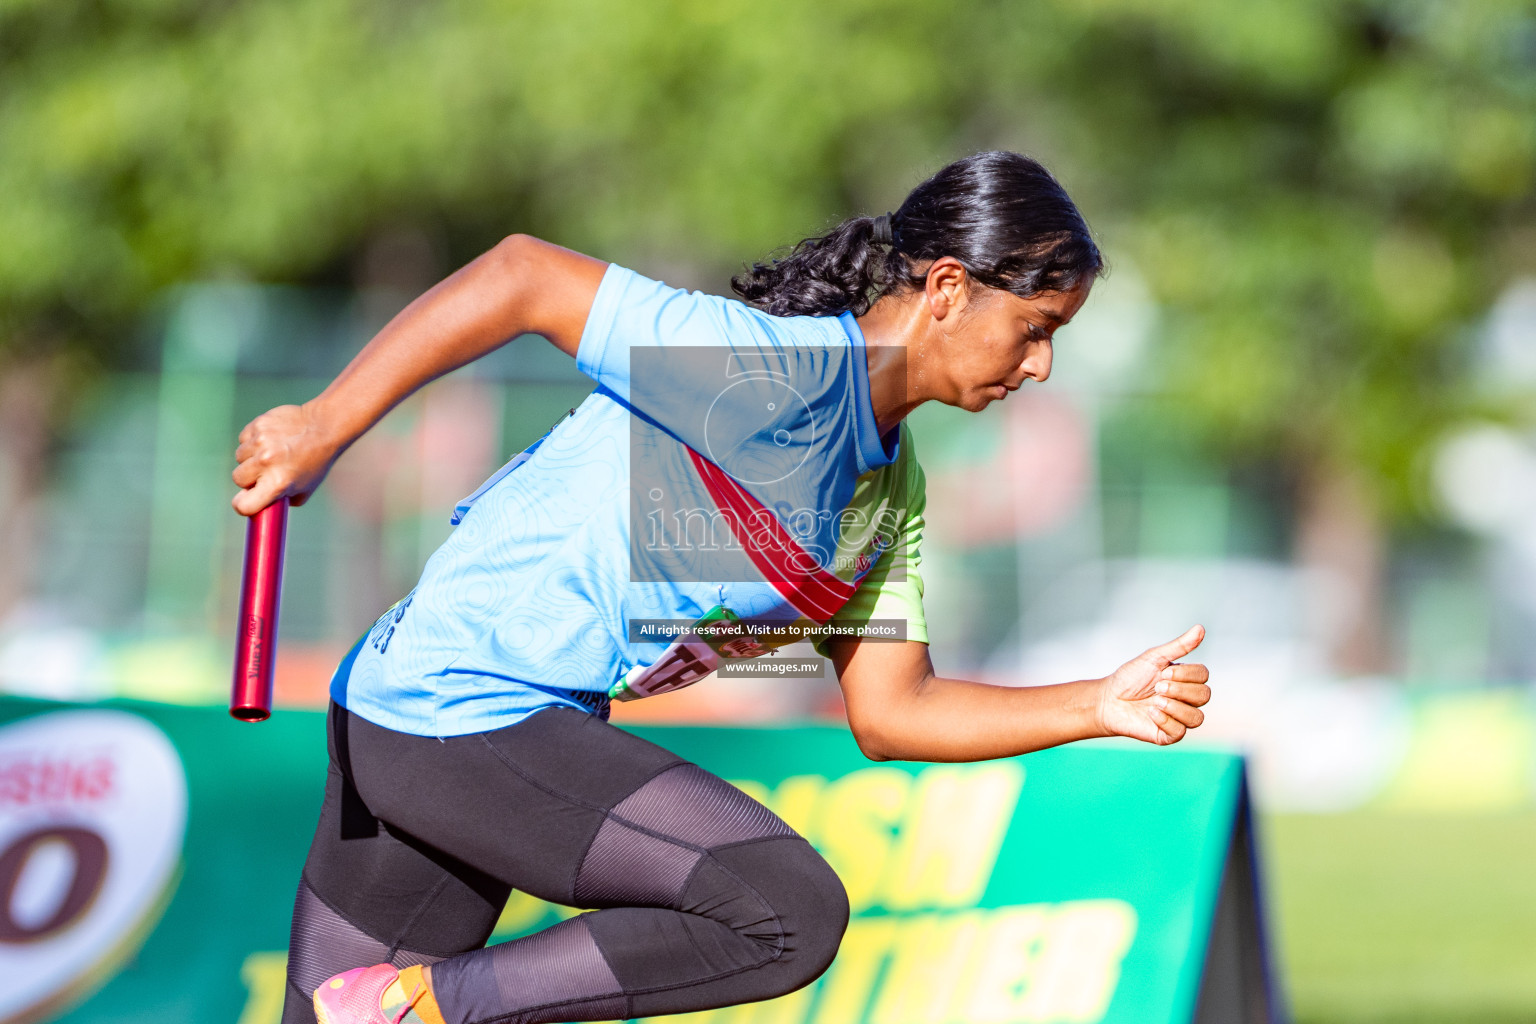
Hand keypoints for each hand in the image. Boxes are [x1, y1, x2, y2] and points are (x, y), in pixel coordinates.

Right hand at [231, 402, 341, 515]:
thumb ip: (281, 500)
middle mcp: (266, 462)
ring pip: (239, 457)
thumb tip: (261, 507)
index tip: (247, 501)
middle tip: (267, 472)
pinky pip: (244, 439)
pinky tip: (271, 440)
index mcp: (278, 483)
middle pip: (238, 479)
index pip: (244, 505)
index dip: (243, 506)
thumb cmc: (315, 462)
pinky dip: (252, 441)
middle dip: (249, 478)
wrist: (323, 427)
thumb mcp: (304, 490)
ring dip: (251, 458)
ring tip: (273, 453)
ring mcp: (260, 442)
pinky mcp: (258, 425)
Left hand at [1095, 625, 1209, 745]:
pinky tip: (1150, 713)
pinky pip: (1180, 732)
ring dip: (1176, 707)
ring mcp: (1179, 718)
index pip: (1204, 676)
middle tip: (1158, 687)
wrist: (1108, 699)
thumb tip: (1201, 628)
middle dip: (1180, 690)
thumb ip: (1179, 646)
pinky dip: (1166, 720)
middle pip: (1205, 695)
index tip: (1163, 672)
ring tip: (1155, 701)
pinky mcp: (1169, 735)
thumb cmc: (1130, 678)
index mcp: (1185, 680)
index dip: (1186, 674)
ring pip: (1197, 717)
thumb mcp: (1154, 658)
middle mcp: (1186, 699)